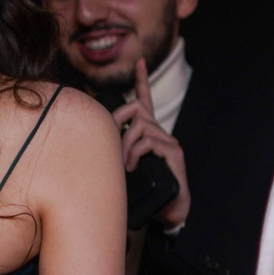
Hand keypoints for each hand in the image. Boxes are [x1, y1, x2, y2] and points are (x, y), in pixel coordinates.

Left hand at [113, 57, 190, 228]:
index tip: (140, 62)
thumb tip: (98, 141)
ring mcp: (170, 143)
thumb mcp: (125, 166)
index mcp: (150, 135)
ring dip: (125, 145)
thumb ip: (116, 151)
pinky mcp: (174, 154)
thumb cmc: (145, 191)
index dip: (143, 81)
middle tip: (112, 145)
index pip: (146, 101)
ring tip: (125, 164)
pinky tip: (132, 167)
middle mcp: (162, 134)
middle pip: (137, 111)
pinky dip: (135, 154)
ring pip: (140, 127)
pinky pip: (148, 142)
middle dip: (118, 123)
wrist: (168, 211)